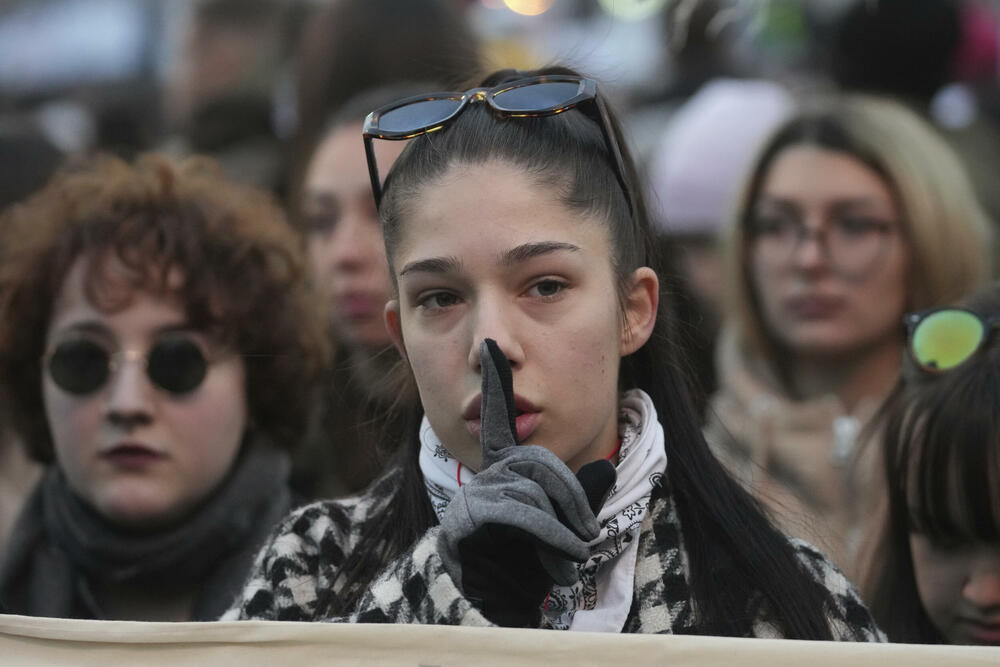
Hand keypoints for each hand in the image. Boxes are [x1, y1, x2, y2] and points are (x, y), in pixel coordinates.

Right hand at [437, 339, 615, 625]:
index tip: (494, 349)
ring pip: (527, 493)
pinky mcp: (461, 529)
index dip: (498, 382)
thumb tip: (603, 467)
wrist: (515, 603)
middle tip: (583, 535)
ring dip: (560, 529)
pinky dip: (547, 537)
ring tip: (570, 555)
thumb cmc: (542, 556)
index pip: (500, 418)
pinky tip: (555, 563)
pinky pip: (516, 517)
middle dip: (567, 498)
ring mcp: (471, 502)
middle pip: (532, 463)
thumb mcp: (570, 521)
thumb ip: (584, 493)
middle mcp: (484, 477)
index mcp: (506, 466)